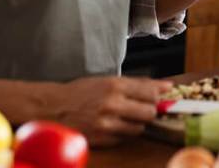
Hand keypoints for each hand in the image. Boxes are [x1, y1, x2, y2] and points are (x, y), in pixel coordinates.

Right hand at [52, 76, 170, 146]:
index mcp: (114, 86)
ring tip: (123, 117)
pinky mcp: (102, 139)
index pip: (151, 93)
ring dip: (136, 123)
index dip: (159, 96)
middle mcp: (112, 104)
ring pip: (139, 128)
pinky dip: (123, 133)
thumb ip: (137, 84)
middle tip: (142, 108)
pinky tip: (112, 125)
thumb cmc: (81, 92)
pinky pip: (124, 138)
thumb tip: (165, 86)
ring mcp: (107, 124)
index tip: (164, 96)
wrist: (53, 108)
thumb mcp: (107, 81)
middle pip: (150, 112)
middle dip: (149, 111)